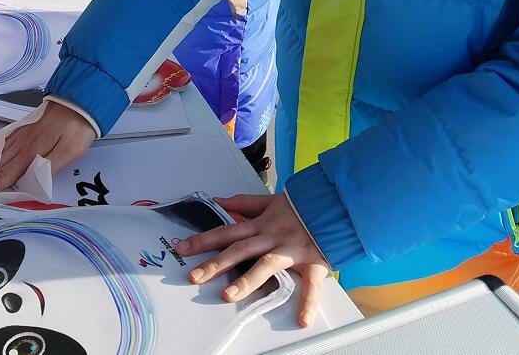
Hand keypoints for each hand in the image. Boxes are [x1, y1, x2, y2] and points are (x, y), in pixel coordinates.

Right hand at [0, 100, 96, 189]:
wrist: (79, 98)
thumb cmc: (77, 127)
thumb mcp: (70, 151)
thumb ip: (49, 167)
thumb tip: (30, 182)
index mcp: (31, 152)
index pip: (7, 175)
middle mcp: (22, 144)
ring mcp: (21, 134)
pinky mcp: (24, 127)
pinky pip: (3, 142)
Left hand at [174, 193, 330, 327]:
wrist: (335, 202)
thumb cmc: (303, 205)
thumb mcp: (271, 200)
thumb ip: (244, 203)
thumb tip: (220, 201)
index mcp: (261, 225)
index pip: (227, 232)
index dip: (204, 240)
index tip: (183, 249)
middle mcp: (272, 237)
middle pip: (239, 250)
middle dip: (215, 264)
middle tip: (194, 277)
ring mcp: (292, 250)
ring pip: (266, 264)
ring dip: (247, 280)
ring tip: (229, 295)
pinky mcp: (313, 262)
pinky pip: (312, 284)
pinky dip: (309, 302)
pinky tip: (302, 319)